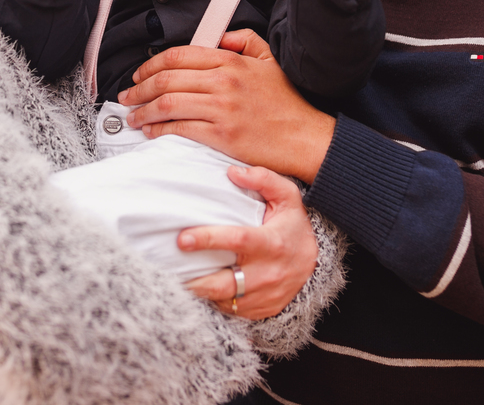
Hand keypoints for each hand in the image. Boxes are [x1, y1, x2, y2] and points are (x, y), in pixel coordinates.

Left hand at [118, 29, 334, 182]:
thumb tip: (221, 37)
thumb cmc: (289, 104)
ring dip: (143, 110)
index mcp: (231, 62)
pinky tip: (151, 131)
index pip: (179, 55)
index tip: (139, 74)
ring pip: (168, 103)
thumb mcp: (270, 61)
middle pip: (167, 78)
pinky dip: (159, 129)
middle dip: (139, 88)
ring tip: (133, 115)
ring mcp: (221, 109)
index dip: (151, 64)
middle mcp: (223, 82)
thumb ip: (244, 41)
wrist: (307, 138)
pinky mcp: (221, 136)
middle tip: (127, 95)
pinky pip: (180, 129)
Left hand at [182, 166, 317, 318]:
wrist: (316, 266)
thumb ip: (263, 179)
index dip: (208, 239)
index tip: (182, 239)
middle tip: (168, 272)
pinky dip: (212, 301)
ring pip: (224, 300)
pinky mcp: (259, 311)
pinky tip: (199, 289)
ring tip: (176, 281)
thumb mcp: (288, 198)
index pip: (237, 241)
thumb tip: (232, 171)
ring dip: (199, 293)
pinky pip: (230, 310)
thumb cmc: (294, 227)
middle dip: (195, 281)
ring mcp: (263, 296)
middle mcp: (268, 273)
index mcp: (272, 243)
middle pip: (225, 283)